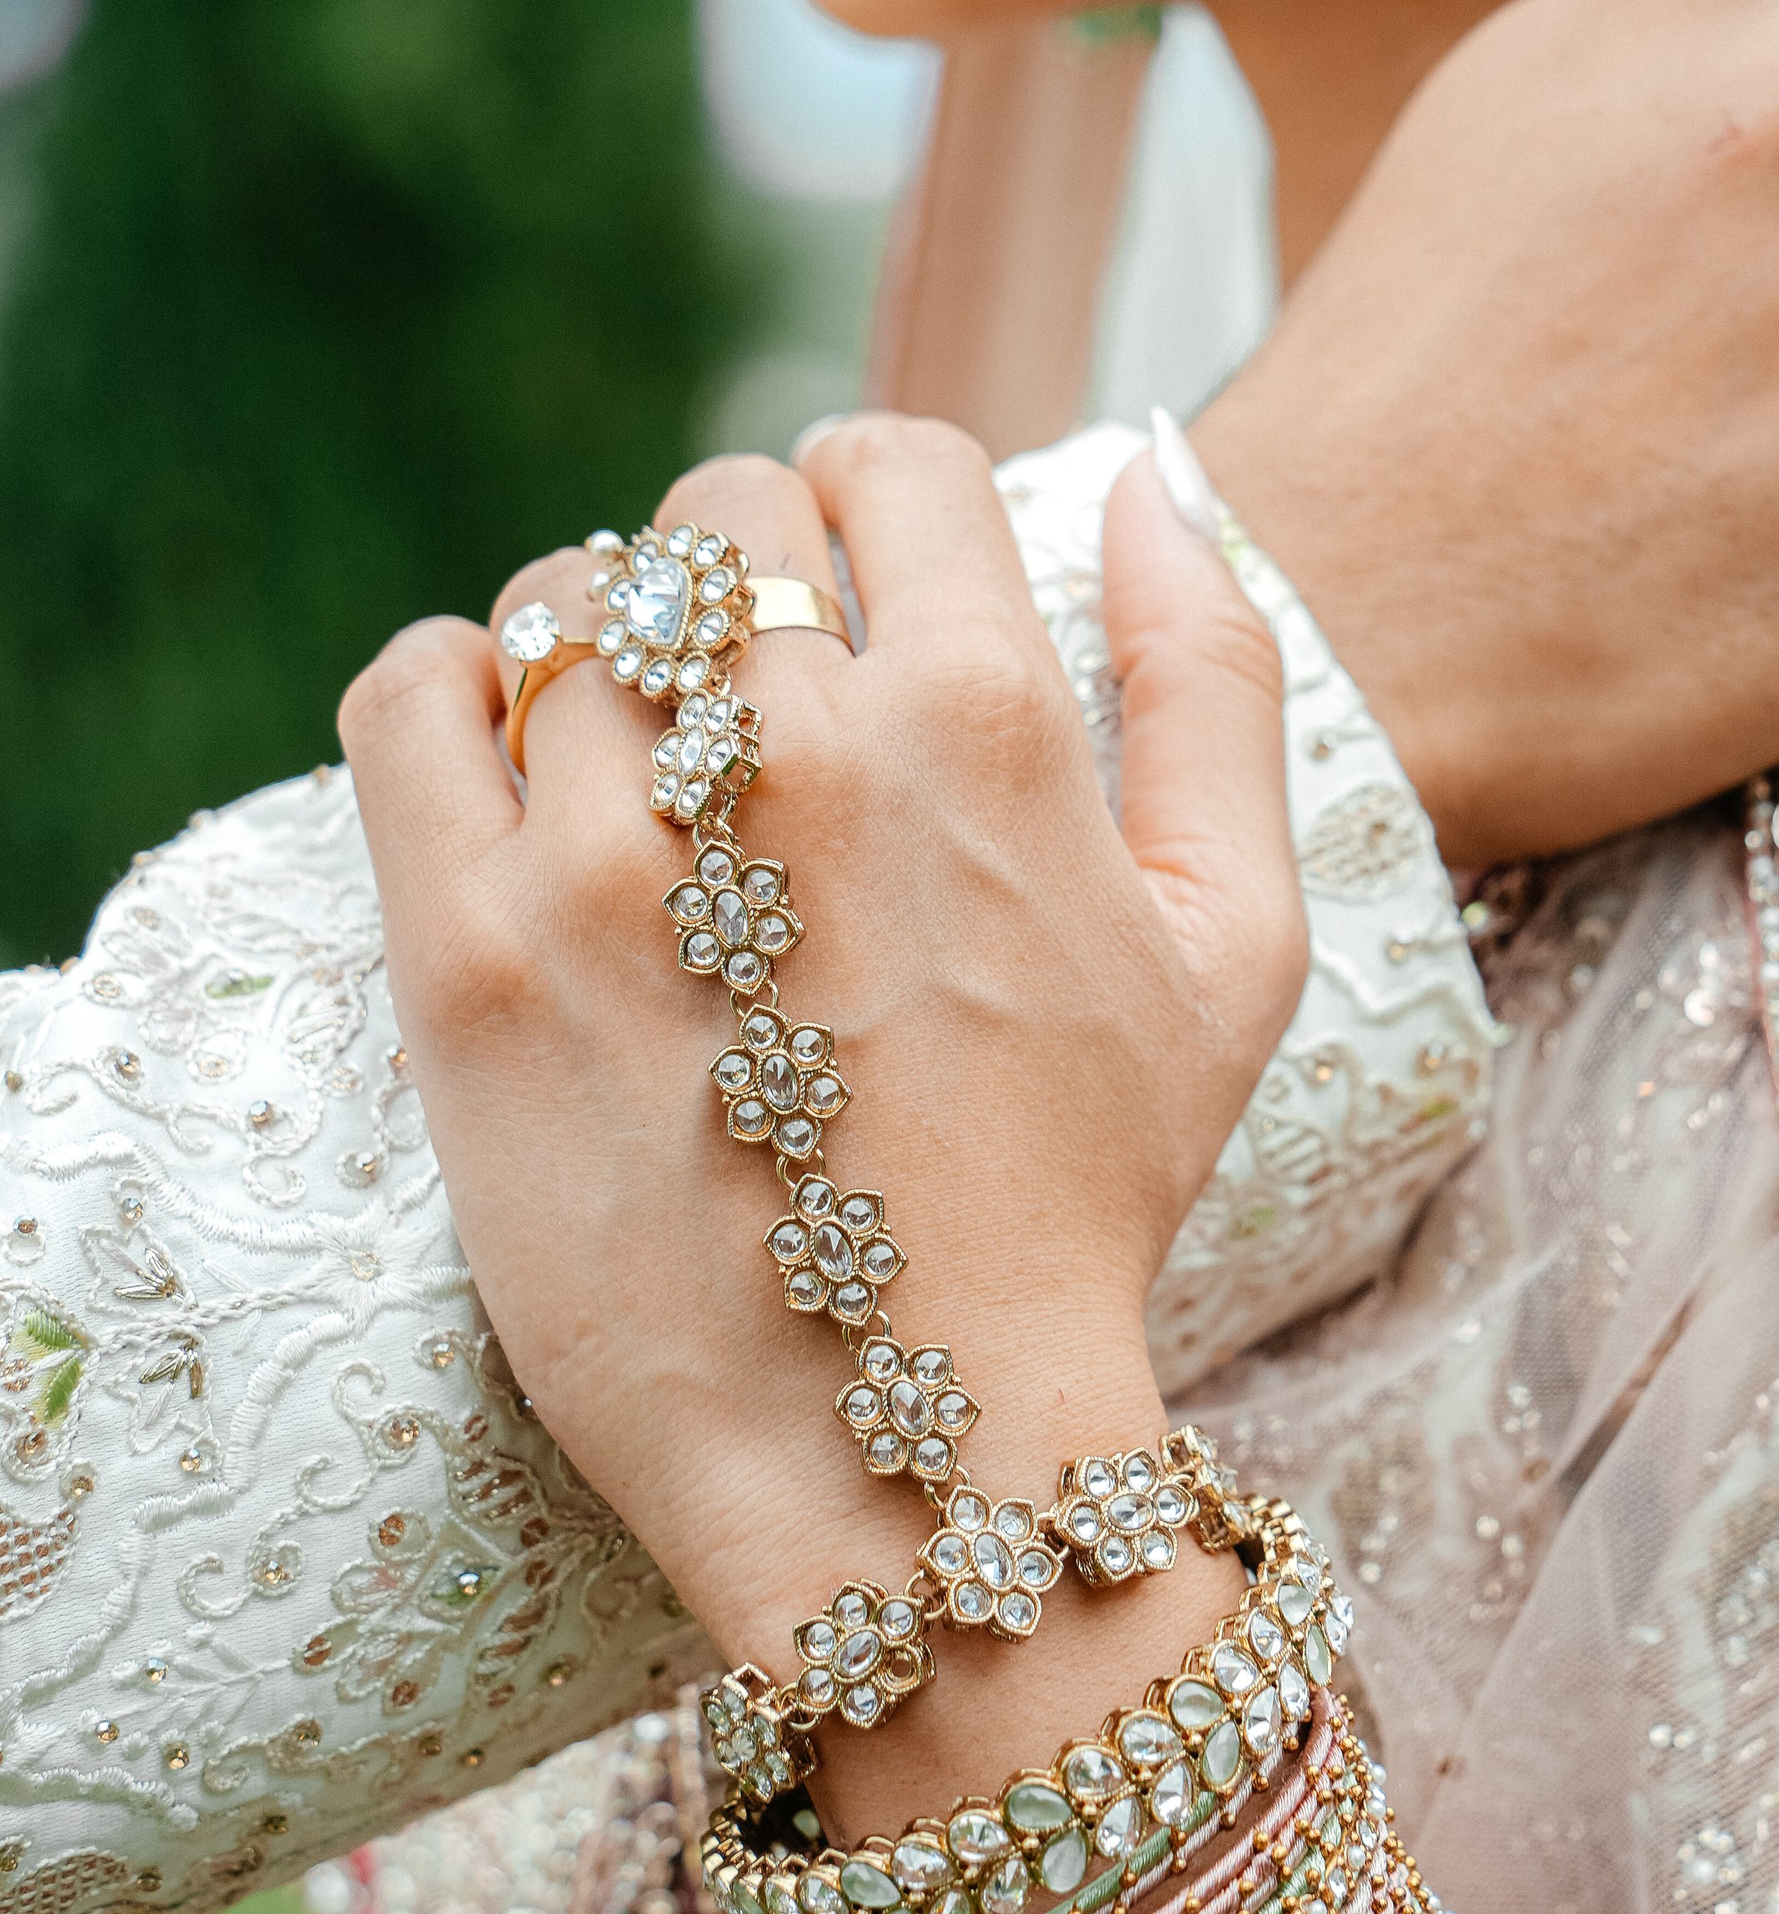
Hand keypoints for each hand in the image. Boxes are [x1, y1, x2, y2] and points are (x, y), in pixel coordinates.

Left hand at [337, 419, 1304, 1832]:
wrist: (905, 1452)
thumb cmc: (1088, 1195)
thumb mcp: (1235, 942)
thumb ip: (1216, 673)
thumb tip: (1154, 465)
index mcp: (990, 721)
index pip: (884, 461)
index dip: (874, 512)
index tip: (857, 602)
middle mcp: (796, 756)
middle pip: (713, 518)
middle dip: (740, 590)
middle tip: (755, 725)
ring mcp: (615, 852)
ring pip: (565, 603)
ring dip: (604, 663)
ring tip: (640, 786)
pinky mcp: (467, 953)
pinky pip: (408, 699)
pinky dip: (448, 699)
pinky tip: (509, 778)